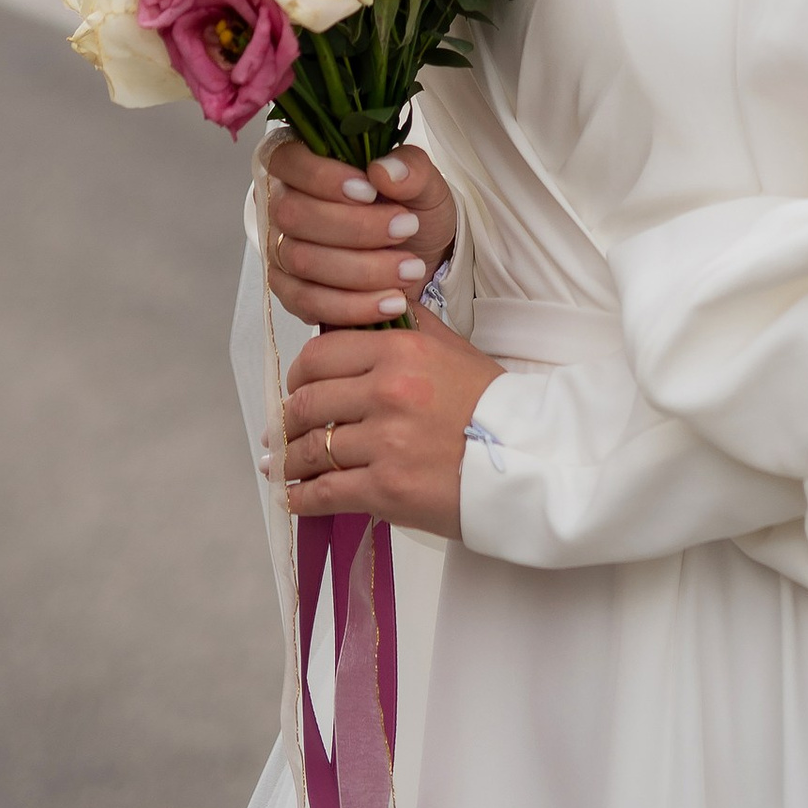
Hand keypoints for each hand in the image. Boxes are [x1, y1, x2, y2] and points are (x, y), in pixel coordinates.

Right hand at [260, 133, 456, 326]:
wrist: (418, 256)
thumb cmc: (409, 207)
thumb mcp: (424, 181)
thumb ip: (410, 168)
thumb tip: (383, 171)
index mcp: (302, 160)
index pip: (287, 160)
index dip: (322, 177)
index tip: (370, 192)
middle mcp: (280, 203)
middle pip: (294, 214)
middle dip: (355, 227)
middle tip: (406, 228)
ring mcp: (280, 249)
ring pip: (302, 261)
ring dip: (361, 269)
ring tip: (409, 269)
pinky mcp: (289, 291)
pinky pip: (308, 302)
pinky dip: (353, 305)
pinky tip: (391, 301)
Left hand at [274, 309, 497, 536]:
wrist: (528, 460)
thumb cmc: (490, 404)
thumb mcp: (451, 348)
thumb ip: (408, 324)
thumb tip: (372, 308)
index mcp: (400, 350)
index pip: (319, 356)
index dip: (297, 377)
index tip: (294, 390)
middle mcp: (387, 390)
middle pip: (307, 403)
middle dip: (286, 422)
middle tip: (279, 433)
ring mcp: (385, 441)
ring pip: (311, 450)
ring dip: (289, 462)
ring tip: (281, 467)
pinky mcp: (386, 489)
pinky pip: (326, 492)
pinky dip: (302, 498)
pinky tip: (293, 499)